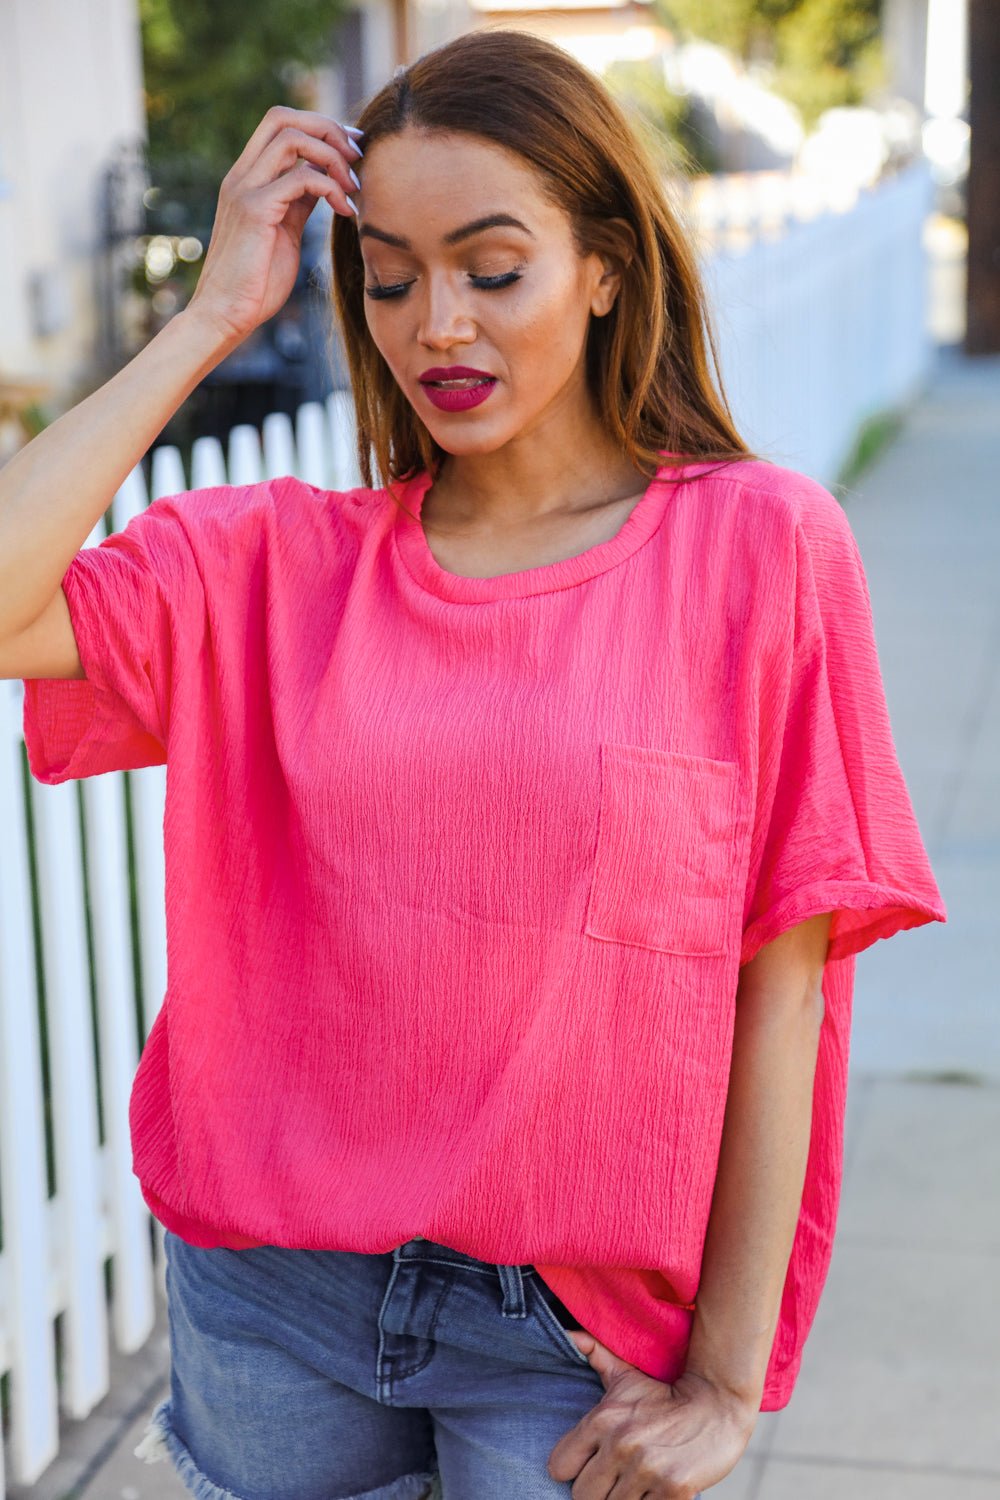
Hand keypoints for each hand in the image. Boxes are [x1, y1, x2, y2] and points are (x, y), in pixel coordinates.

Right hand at [186, 106, 362, 347]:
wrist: (224, 316)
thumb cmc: (255, 283)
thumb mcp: (284, 232)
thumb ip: (298, 203)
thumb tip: (324, 181)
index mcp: (246, 178)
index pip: (279, 125)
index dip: (319, 128)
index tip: (351, 149)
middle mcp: (241, 176)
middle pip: (283, 117)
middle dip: (327, 128)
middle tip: (357, 156)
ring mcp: (245, 190)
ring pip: (292, 139)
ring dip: (333, 156)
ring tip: (354, 186)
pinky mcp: (255, 211)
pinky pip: (301, 178)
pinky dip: (331, 188)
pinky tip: (346, 210)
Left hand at [547, 1331, 755, 1498]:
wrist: (718, 1404)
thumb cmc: (666, 1394)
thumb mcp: (627, 1375)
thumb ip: (595, 1356)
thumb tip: (569, 1335)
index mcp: (602, 1419)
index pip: (559, 1466)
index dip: (574, 1469)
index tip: (591, 1464)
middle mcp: (620, 1445)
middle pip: (582, 1496)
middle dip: (598, 1490)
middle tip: (616, 1478)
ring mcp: (647, 1470)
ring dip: (625, 1499)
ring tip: (638, 1482)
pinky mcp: (673, 1491)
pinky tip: (656, 1490)